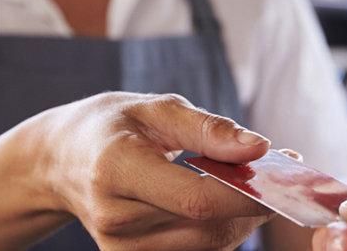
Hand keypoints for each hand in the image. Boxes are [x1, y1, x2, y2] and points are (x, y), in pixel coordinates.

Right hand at [22, 92, 275, 249]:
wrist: (59, 162)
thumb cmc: (111, 127)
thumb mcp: (155, 109)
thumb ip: (207, 128)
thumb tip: (259, 148)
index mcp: (117, 170)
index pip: (197, 199)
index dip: (249, 194)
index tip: (287, 174)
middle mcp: (116, 218)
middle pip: (208, 228)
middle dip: (255, 205)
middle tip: (283, 173)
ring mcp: (121, 248)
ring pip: (208, 245)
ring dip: (242, 219)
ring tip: (252, 183)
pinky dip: (222, 228)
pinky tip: (226, 202)